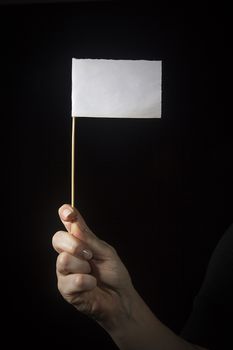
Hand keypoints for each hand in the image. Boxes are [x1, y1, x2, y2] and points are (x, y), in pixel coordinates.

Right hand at [52, 204, 134, 330]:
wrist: (121, 298)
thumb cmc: (114, 274)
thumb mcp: (106, 252)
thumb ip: (89, 239)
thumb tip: (73, 224)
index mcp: (80, 241)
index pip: (68, 222)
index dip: (65, 214)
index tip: (68, 213)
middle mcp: (69, 253)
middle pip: (57, 239)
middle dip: (74, 245)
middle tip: (89, 254)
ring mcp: (65, 271)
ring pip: (63, 260)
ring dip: (82, 266)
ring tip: (92, 273)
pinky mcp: (65, 289)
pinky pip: (70, 280)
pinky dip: (86, 282)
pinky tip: (92, 285)